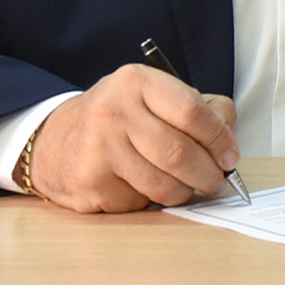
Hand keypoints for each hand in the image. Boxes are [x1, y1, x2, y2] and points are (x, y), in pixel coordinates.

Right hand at [28, 64, 240, 213]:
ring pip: (164, 184)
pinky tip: (143, 187)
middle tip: (216, 180)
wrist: (54, 142)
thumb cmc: (117, 120)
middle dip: (208, 173)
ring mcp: (99, 149)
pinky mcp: (91, 183)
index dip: (220, 138)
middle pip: (179, 153)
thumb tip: (228, 140)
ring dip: (184, 192)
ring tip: (185, 185)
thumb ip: (199, 109)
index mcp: (136, 82)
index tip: (230, 156)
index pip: (192, 112)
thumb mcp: (153, 97)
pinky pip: (140, 202)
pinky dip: (152, 201)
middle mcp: (114, 112)